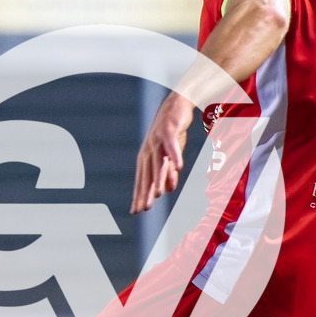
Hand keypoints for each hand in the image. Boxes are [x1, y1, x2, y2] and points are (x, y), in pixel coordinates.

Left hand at [131, 94, 193, 213]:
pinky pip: (172, 145)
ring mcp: (158, 140)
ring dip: (158, 178)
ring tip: (158, 195)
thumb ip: (168, 172)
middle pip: (147, 174)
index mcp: (147, 157)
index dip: (139, 195)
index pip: (142, 180)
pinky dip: (175, 155)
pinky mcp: (169, 130)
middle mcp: (149, 150)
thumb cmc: (171, 132)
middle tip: (144, 209)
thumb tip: (168, 190)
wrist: (177, 105)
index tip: (136, 211)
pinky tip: (179, 167)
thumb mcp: (170, 156)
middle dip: (145, 192)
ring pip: (158, 162)